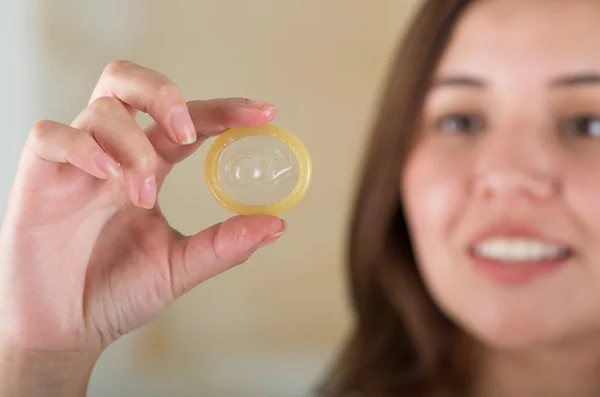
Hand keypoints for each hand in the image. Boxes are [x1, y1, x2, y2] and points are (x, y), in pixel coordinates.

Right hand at [0, 60, 284, 355]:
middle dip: (165, 94)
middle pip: (130, 83)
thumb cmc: (116, 293)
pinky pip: (50, 135)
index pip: (185, 122)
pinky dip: (82, 145)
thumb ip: (224, 244)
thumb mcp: (179, 267)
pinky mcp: (38, 178)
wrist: (65, 329)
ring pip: (101, 110)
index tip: (264, 113)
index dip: (223, 110)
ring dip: (133, 145)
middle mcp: (113, 156)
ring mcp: (75, 163)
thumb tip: (276, 225)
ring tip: (143, 193)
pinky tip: (105, 174)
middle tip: (188, 131)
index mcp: (148, 169)